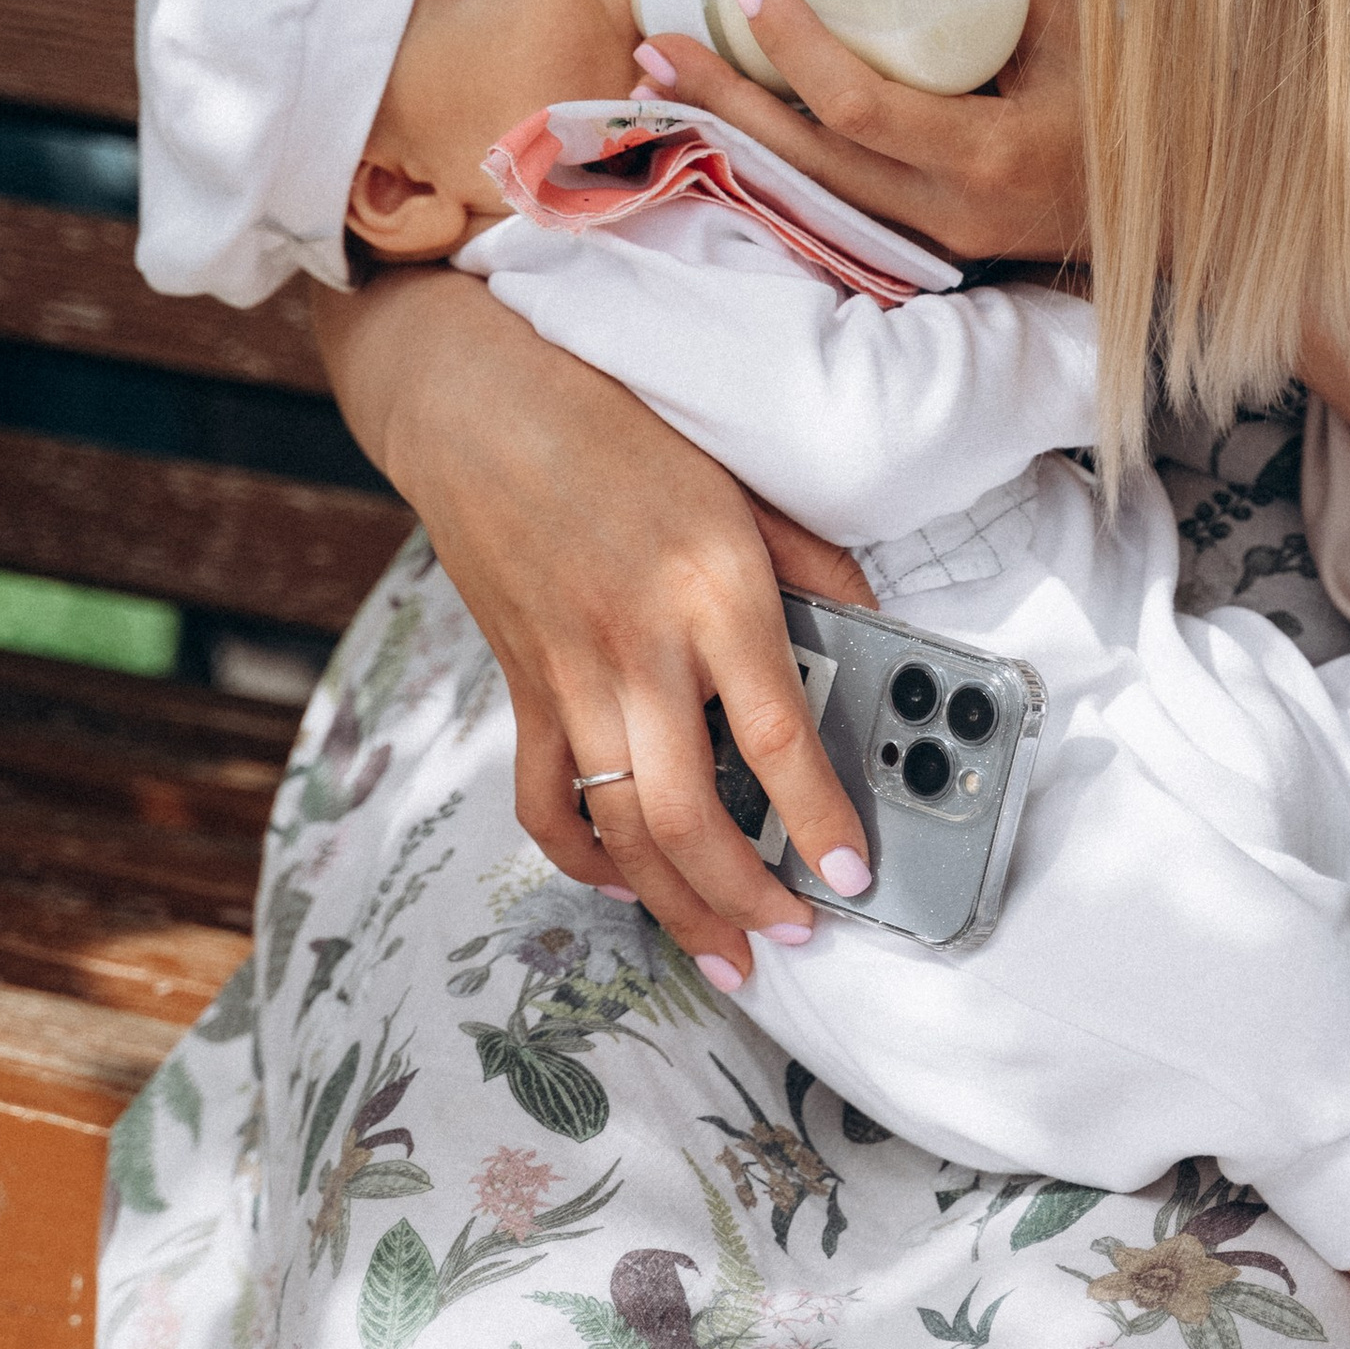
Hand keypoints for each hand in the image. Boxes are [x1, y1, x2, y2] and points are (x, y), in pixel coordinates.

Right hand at [312, 269, 875, 977]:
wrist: (473, 396)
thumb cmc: (618, 424)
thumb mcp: (740, 480)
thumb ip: (813, 565)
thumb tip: (876, 639)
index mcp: (710, 586)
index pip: (777, 735)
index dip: (820, 821)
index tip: (854, 874)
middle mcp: (639, 643)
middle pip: (690, 813)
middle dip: (747, 898)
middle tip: (794, 937)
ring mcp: (569, 672)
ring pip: (620, 829)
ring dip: (677, 906)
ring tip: (727, 952)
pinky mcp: (522, 685)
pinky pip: (546, 801)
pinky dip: (582, 859)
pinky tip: (624, 882)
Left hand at [638, 0, 1087, 264]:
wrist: (1164, 208)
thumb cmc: (1124, 102)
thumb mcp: (1068, 30)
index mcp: (991, 159)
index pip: (862, 109)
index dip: (797, 46)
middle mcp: (950, 216)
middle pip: (806, 164)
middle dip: (723, 101)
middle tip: (659, 45)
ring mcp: (932, 244)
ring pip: (805, 193)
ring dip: (728, 135)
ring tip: (664, 81)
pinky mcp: (922, 251)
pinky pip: (830, 205)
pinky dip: (770, 161)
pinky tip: (724, 123)